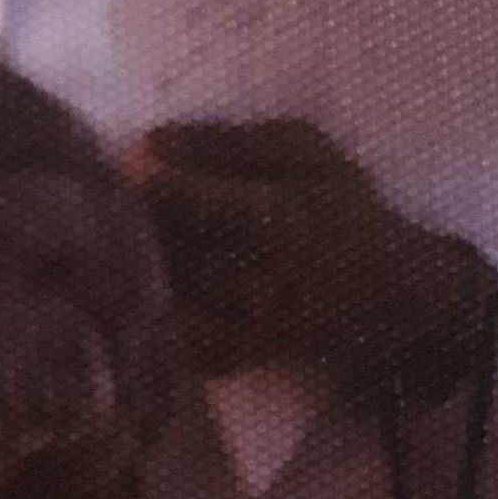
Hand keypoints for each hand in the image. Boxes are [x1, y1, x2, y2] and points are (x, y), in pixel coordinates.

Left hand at [127, 119, 496, 399]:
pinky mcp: (229, 358)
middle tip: (111, 202)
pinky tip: (142, 289)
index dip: (145, 185)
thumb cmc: (342, 208)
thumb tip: (149, 141)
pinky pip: (173, 340)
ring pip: (164, 296)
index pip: (189, 202)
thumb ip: (228, 144)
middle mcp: (255, 279)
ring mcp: (239, 326)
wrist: (386, 294)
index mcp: (274, 217)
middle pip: (167, 253)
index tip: (119, 166)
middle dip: (132, 227)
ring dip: (135, 268)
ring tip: (123, 239)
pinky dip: (150, 316)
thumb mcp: (304, 152)